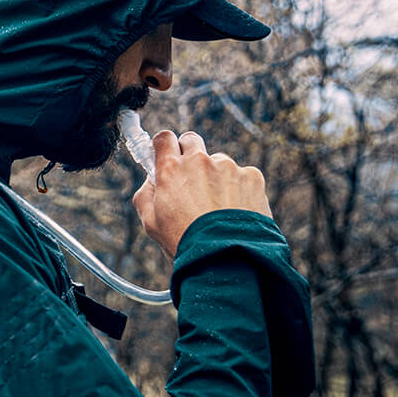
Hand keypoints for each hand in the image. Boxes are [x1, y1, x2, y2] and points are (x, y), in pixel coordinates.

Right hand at [131, 130, 271, 261]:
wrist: (225, 258)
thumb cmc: (184, 243)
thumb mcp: (151, 223)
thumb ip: (145, 195)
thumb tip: (150, 181)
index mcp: (171, 169)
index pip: (164, 138)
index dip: (163, 145)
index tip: (165, 154)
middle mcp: (199, 161)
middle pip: (191, 140)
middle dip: (189, 154)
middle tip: (190, 179)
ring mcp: (228, 167)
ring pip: (219, 163)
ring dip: (216, 177)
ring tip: (218, 209)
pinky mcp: (252, 177)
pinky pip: (242, 177)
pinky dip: (239, 190)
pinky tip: (235, 212)